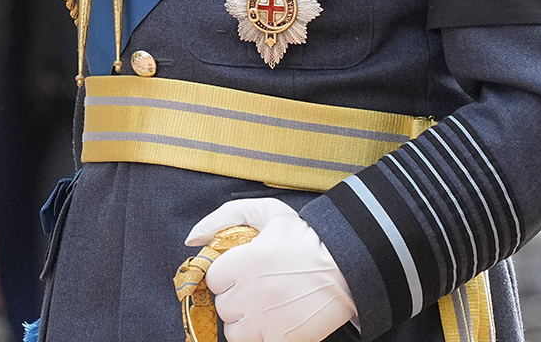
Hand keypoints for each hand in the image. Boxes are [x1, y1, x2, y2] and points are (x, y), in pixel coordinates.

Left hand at [186, 198, 355, 341]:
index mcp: (246, 261)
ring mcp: (268, 319)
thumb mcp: (266, 212)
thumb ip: (222, 218)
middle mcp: (253, 292)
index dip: (228, 275)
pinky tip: (275, 321)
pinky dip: (262, 336)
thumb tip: (191, 239)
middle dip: (236, 298)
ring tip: (263, 308)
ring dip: (245, 322)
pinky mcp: (284, 338)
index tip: (243, 271)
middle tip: (257, 288)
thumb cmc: (305, 237)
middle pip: (224, 306)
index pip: (214, 279)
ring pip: (235, 332)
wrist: (349, 264)